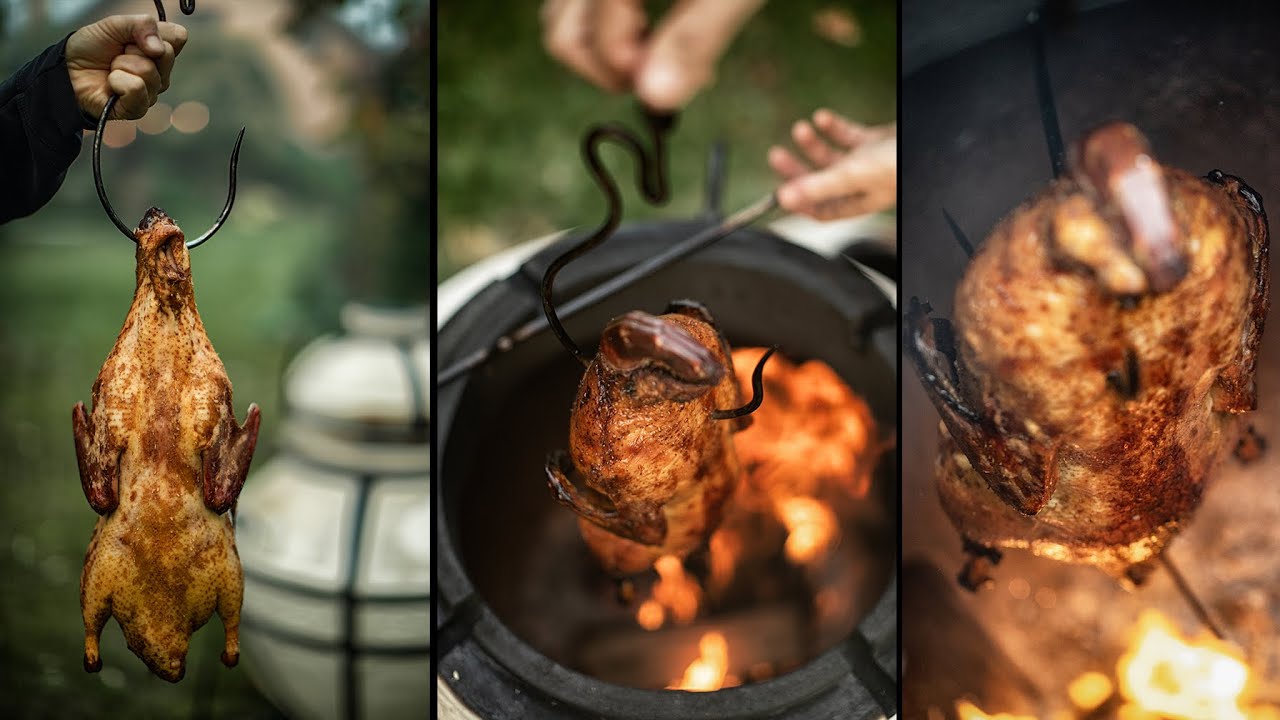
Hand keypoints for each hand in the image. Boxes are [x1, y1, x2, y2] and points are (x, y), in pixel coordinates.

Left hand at [66, 14, 187, 120]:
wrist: (67, 68)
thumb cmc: (91, 47)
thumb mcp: (113, 25)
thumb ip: (141, 25)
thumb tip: (158, 48)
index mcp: (159, 50)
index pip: (178, 37)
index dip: (153, 32)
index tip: (133, 36)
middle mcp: (161, 73)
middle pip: (166, 54)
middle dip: (134, 48)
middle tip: (119, 53)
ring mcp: (152, 92)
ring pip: (149, 72)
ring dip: (121, 65)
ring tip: (112, 69)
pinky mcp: (138, 108)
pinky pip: (137, 90)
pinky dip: (118, 81)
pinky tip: (112, 84)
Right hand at [541, 0, 762, 110]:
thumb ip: (693, 40)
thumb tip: (656, 99)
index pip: (595, 44)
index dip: (634, 76)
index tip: (684, 84)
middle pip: (563, 33)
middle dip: (610, 65)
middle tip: (666, 70)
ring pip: (565, 14)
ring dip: (605, 43)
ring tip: (662, 40)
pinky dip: (607, 16)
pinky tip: (650, 14)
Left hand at [769, 109, 895, 220]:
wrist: (939, 137)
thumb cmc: (902, 163)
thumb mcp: (855, 175)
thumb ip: (820, 186)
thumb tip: (783, 199)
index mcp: (857, 201)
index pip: (820, 210)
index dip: (798, 202)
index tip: (777, 190)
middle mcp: (860, 184)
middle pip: (819, 182)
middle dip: (797, 169)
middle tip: (776, 155)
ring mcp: (868, 162)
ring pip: (831, 156)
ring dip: (813, 143)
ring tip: (802, 128)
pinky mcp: (876, 141)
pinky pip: (848, 135)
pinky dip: (833, 127)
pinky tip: (822, 117)